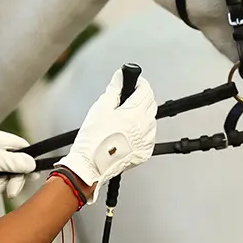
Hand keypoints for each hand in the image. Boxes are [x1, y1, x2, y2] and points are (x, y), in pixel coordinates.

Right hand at [53, 68, 156, 202]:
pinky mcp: (145, 152)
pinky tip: (128, 131)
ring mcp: (146, 141)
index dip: (140, 83)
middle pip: (151, 103)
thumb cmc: (93, 139)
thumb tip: (120, 77)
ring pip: (151, 119)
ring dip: (142, 114)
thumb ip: (114, 89)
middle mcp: (144, 127)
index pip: (146, 90)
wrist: (91, 165)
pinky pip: (149, 135)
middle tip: (128, 98)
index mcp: (134, 114)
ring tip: (125, 117)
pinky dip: (142, 130)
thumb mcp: (101, 107)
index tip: (134, 82)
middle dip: (141, 97)